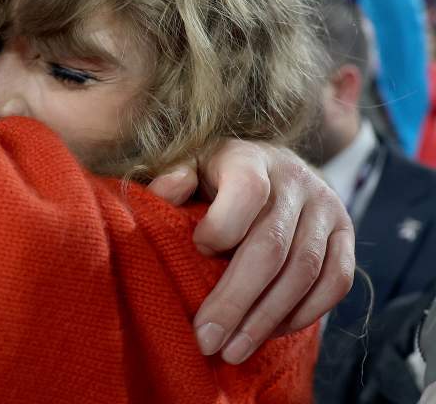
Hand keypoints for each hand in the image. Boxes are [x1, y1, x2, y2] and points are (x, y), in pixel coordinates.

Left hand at [188, 141, 353, 363]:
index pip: (246, 191)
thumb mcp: (191, 165)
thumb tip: (162, 194)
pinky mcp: (347, 235)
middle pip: (271, 246)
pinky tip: (270, 333)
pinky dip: (304, 313)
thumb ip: (175, 178)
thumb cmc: (219, 174)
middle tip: (207, 340)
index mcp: (251, 159)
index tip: (196, 251)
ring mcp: (327, 208)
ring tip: (233, 350)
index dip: (221, 227)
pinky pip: (336, 282)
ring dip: (266, 319)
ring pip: (304, 272)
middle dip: (236, 300)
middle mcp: (295, 180)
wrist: (275, 167)